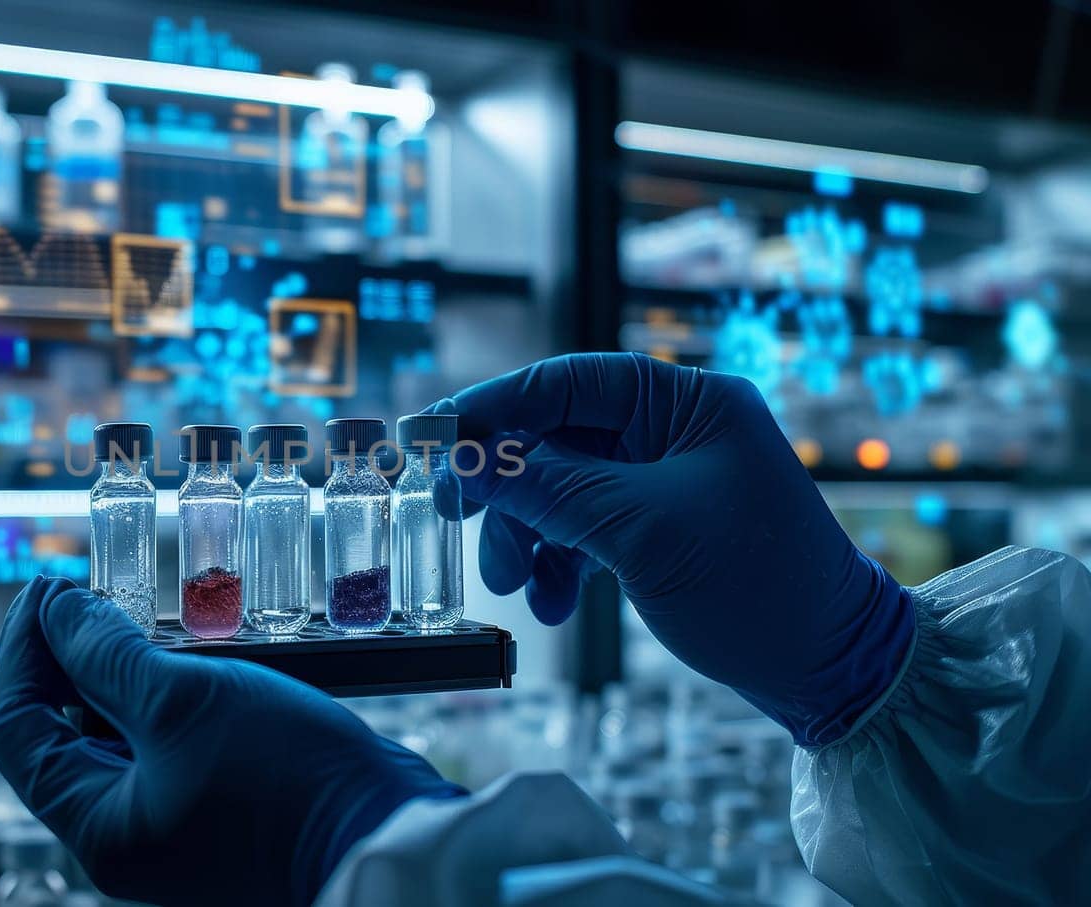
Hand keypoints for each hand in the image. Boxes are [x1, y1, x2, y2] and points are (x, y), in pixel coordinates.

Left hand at [0, 577, 463, 906]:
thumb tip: (54, 611)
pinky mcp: (212, 809)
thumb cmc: (281, 774)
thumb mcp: (181, 699)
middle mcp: (123, 834)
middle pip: (59, 734)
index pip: (18, 730)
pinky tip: (181, 654)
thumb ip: (106, 654)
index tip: (47, 589)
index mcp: (97, 826)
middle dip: (65, 659)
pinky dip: (159, 697)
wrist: (384, 829)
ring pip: (114, 736)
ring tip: (132, 612)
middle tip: (86, 593)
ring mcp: (169, 825)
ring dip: (116, 673)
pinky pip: (162, 746)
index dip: (21, 651)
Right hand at [430, 353, 911, 745]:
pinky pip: (587, 528)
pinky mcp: (661, 528)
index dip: (495, 405)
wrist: (828, 668)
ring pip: (564, 489)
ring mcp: (668, 480)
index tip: (435, 436)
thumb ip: (545, 486)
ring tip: (512, 585)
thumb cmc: (754, 585)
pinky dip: (560, 561)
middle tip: (450, 516)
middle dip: (508, 486)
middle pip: (558, 437)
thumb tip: (464, 459)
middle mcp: (676, 430)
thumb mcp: (637, 529)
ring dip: (529, 534)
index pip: (569, 380)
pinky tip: (549, 601)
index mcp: (689, 401)